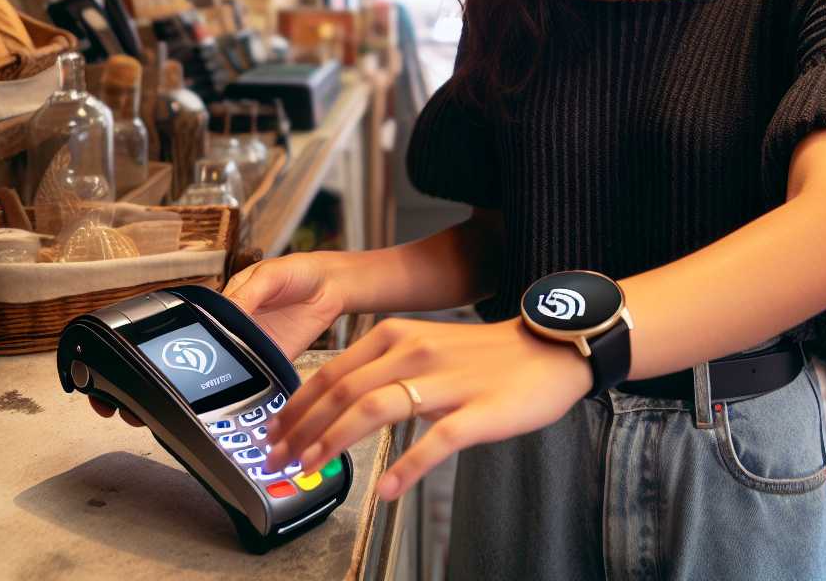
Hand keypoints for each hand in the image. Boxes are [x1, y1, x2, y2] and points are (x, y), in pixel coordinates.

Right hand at [86, 252, 348, 426]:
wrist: (333, 288)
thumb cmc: (297, 272)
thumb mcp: (268, 275)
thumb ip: (246, 294)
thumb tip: (226, 311)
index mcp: (213, 310)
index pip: (167, 333)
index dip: (138, 353)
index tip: (114, 371)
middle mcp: (221, 337)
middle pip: (175, 366)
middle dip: (144, 387)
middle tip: (123, 408)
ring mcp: (240, 356)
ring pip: (201, 386)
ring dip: (178, 403)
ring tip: (151, 421)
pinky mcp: (263, 370)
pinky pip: (240, 393)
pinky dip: (224, 409)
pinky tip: (210, 422)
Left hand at [264, 317, 590, 500]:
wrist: (551, 350)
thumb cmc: (488, 358)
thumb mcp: (426, 347)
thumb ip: (383, 371)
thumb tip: (336, 407)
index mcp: (397, 336)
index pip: (330, 372)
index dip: (295, 406)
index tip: (274, 433)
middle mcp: (415, 352)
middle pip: (342, 392)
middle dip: (301, 430)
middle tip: (279, 460)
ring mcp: (446, 381)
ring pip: (374, 409)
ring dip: (334, 442)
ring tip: (314, 469)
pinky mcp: (478, 411)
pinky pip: (435, 440)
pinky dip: (406, 467)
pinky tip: (388, 490)